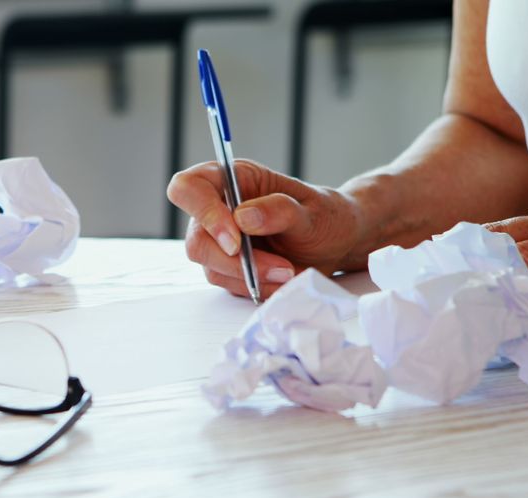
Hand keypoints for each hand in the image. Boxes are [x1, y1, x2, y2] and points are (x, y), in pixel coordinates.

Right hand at [167, 159, 362, 298]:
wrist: (338, 243)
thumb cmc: (326, 217)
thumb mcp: (312, 211)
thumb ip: (279, 211)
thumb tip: (243, 217)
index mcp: (233, 180)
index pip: (188, 188)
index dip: (202, 212)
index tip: (235, 239)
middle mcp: (219, 210)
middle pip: (196, 240)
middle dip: (233, 260)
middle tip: (277, 267)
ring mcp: (220, 242)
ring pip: (211, 268)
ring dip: (251, 276)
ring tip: (289, 272)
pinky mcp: (229, 268)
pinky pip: (229, 285)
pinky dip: (256, 287)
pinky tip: (281, 279)